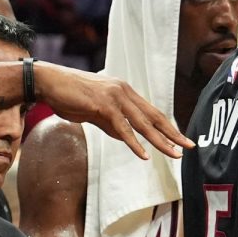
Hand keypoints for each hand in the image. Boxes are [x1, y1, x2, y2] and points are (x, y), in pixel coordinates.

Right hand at [35, 62, 194, 159]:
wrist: (49, 82)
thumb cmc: (69, 95)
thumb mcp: (95, 110)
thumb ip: (112, 123)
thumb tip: (125, 137)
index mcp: (125, 92)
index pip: (151, 112)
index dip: (167, 126)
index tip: (181, 139)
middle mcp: (124, 92)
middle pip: (154, 116)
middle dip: (173, 133)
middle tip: (189, 146)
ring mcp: (115, 97)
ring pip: (142, 123)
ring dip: (159, 140)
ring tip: (173, 153)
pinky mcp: (103, 105)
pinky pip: (122, 128)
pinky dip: (133, 142)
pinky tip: (143, 154)